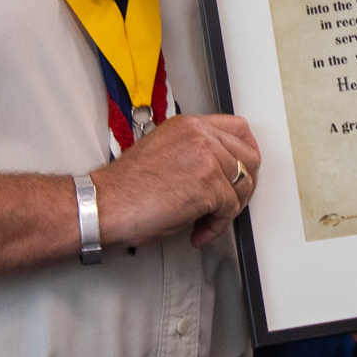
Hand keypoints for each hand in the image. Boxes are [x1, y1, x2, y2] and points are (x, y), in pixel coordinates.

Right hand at [90, 115, 258, 249]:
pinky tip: (199, 231)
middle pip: (249, 157)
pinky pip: (230, 209)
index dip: (246, 153)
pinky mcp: (208, 185)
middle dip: (244, 185)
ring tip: (206, 220)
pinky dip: (217, 226)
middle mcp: (200, 136)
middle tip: (229, 202)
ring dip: (227, 210)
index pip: (238, 128)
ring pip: (242, 185)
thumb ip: (194, 152)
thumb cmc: (127, 187)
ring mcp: (206, 158)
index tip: (242, 171)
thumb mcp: (165, 151)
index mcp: (189, 125)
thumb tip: (219, 170)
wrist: (107, 203)